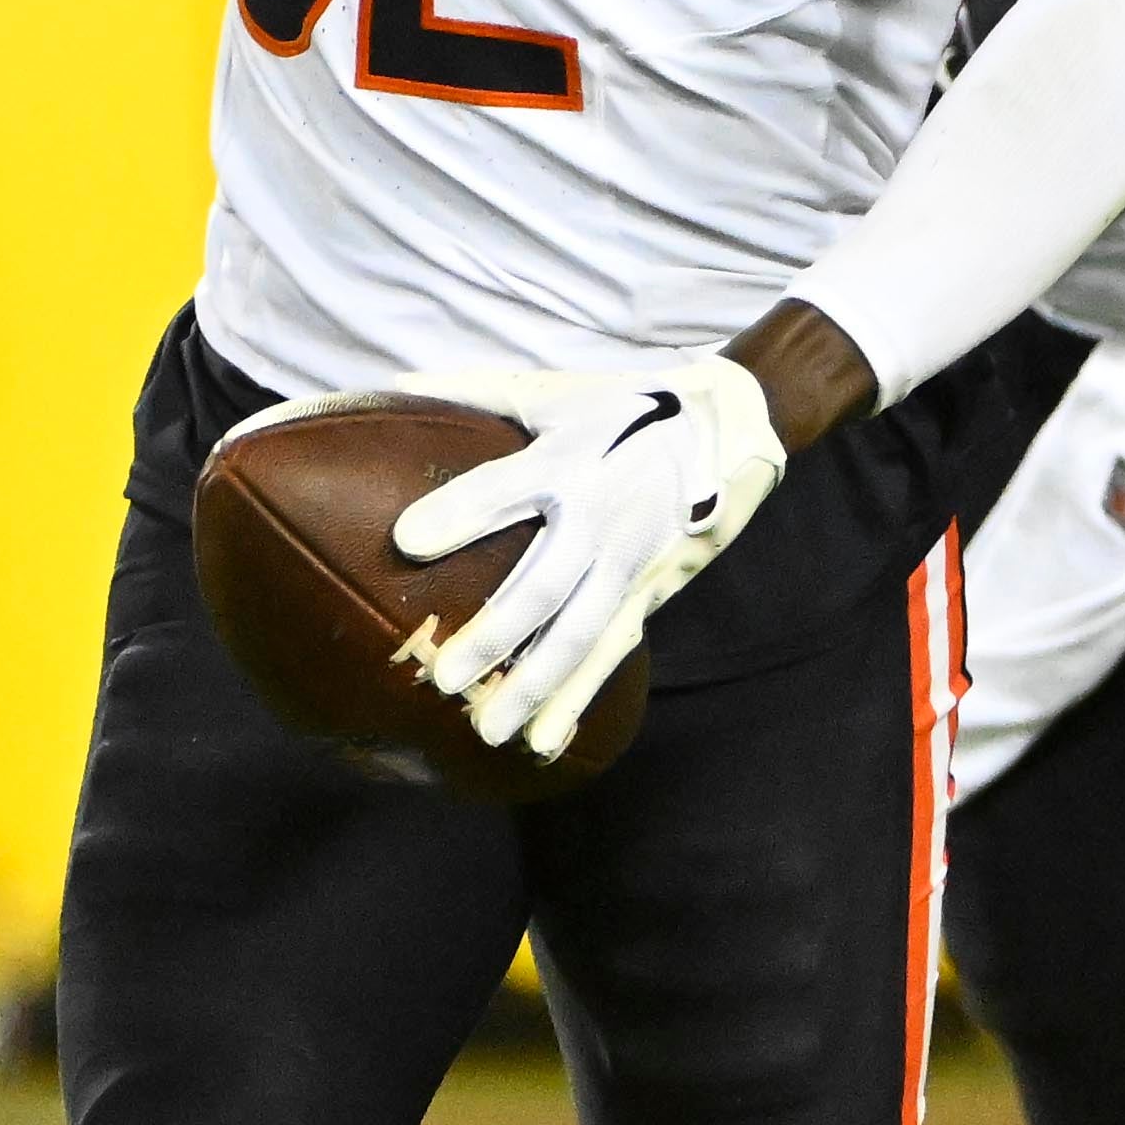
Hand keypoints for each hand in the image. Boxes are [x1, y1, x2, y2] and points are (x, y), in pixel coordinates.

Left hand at [385, 354, 789, 761]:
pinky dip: (579, 698)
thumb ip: (473, 391)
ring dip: (535, 686)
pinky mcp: (649, 591)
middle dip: (494, 635)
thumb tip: (396, 384)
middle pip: (542, 585)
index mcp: (568, 460)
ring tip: (489, 731)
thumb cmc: (622, 408)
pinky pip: (610, 651)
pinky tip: (545, 740)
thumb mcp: (554, 390)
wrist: (728, 429)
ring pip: (578, 634)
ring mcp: (628, 562)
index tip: (404, 541)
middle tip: (444, 678)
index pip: (503, 489)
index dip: (457, 514)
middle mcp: (599, 517)